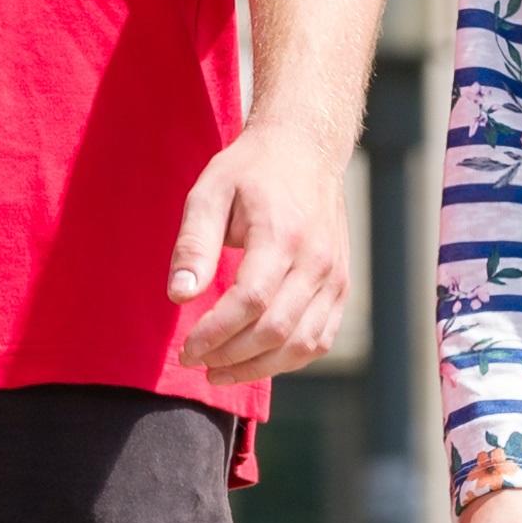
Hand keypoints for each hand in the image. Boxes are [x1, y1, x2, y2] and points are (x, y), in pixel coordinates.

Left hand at [167, 118, 353, 382]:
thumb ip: (194, 244)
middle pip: (275, 330)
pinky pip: (320, 340)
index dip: (215, 333)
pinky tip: (255, 361)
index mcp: (282, 234)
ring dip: (258, 368)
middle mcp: (317, 260)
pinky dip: (287, 360)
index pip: (250, 301)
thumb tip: (179, 295)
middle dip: (230, 356)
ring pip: (301, 344)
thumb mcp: (209, 192)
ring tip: (219, 371)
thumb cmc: (250, 171)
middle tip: (195, 361)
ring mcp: (335, 277)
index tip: (186, 348)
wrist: (306, 151)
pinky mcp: (341, 287)